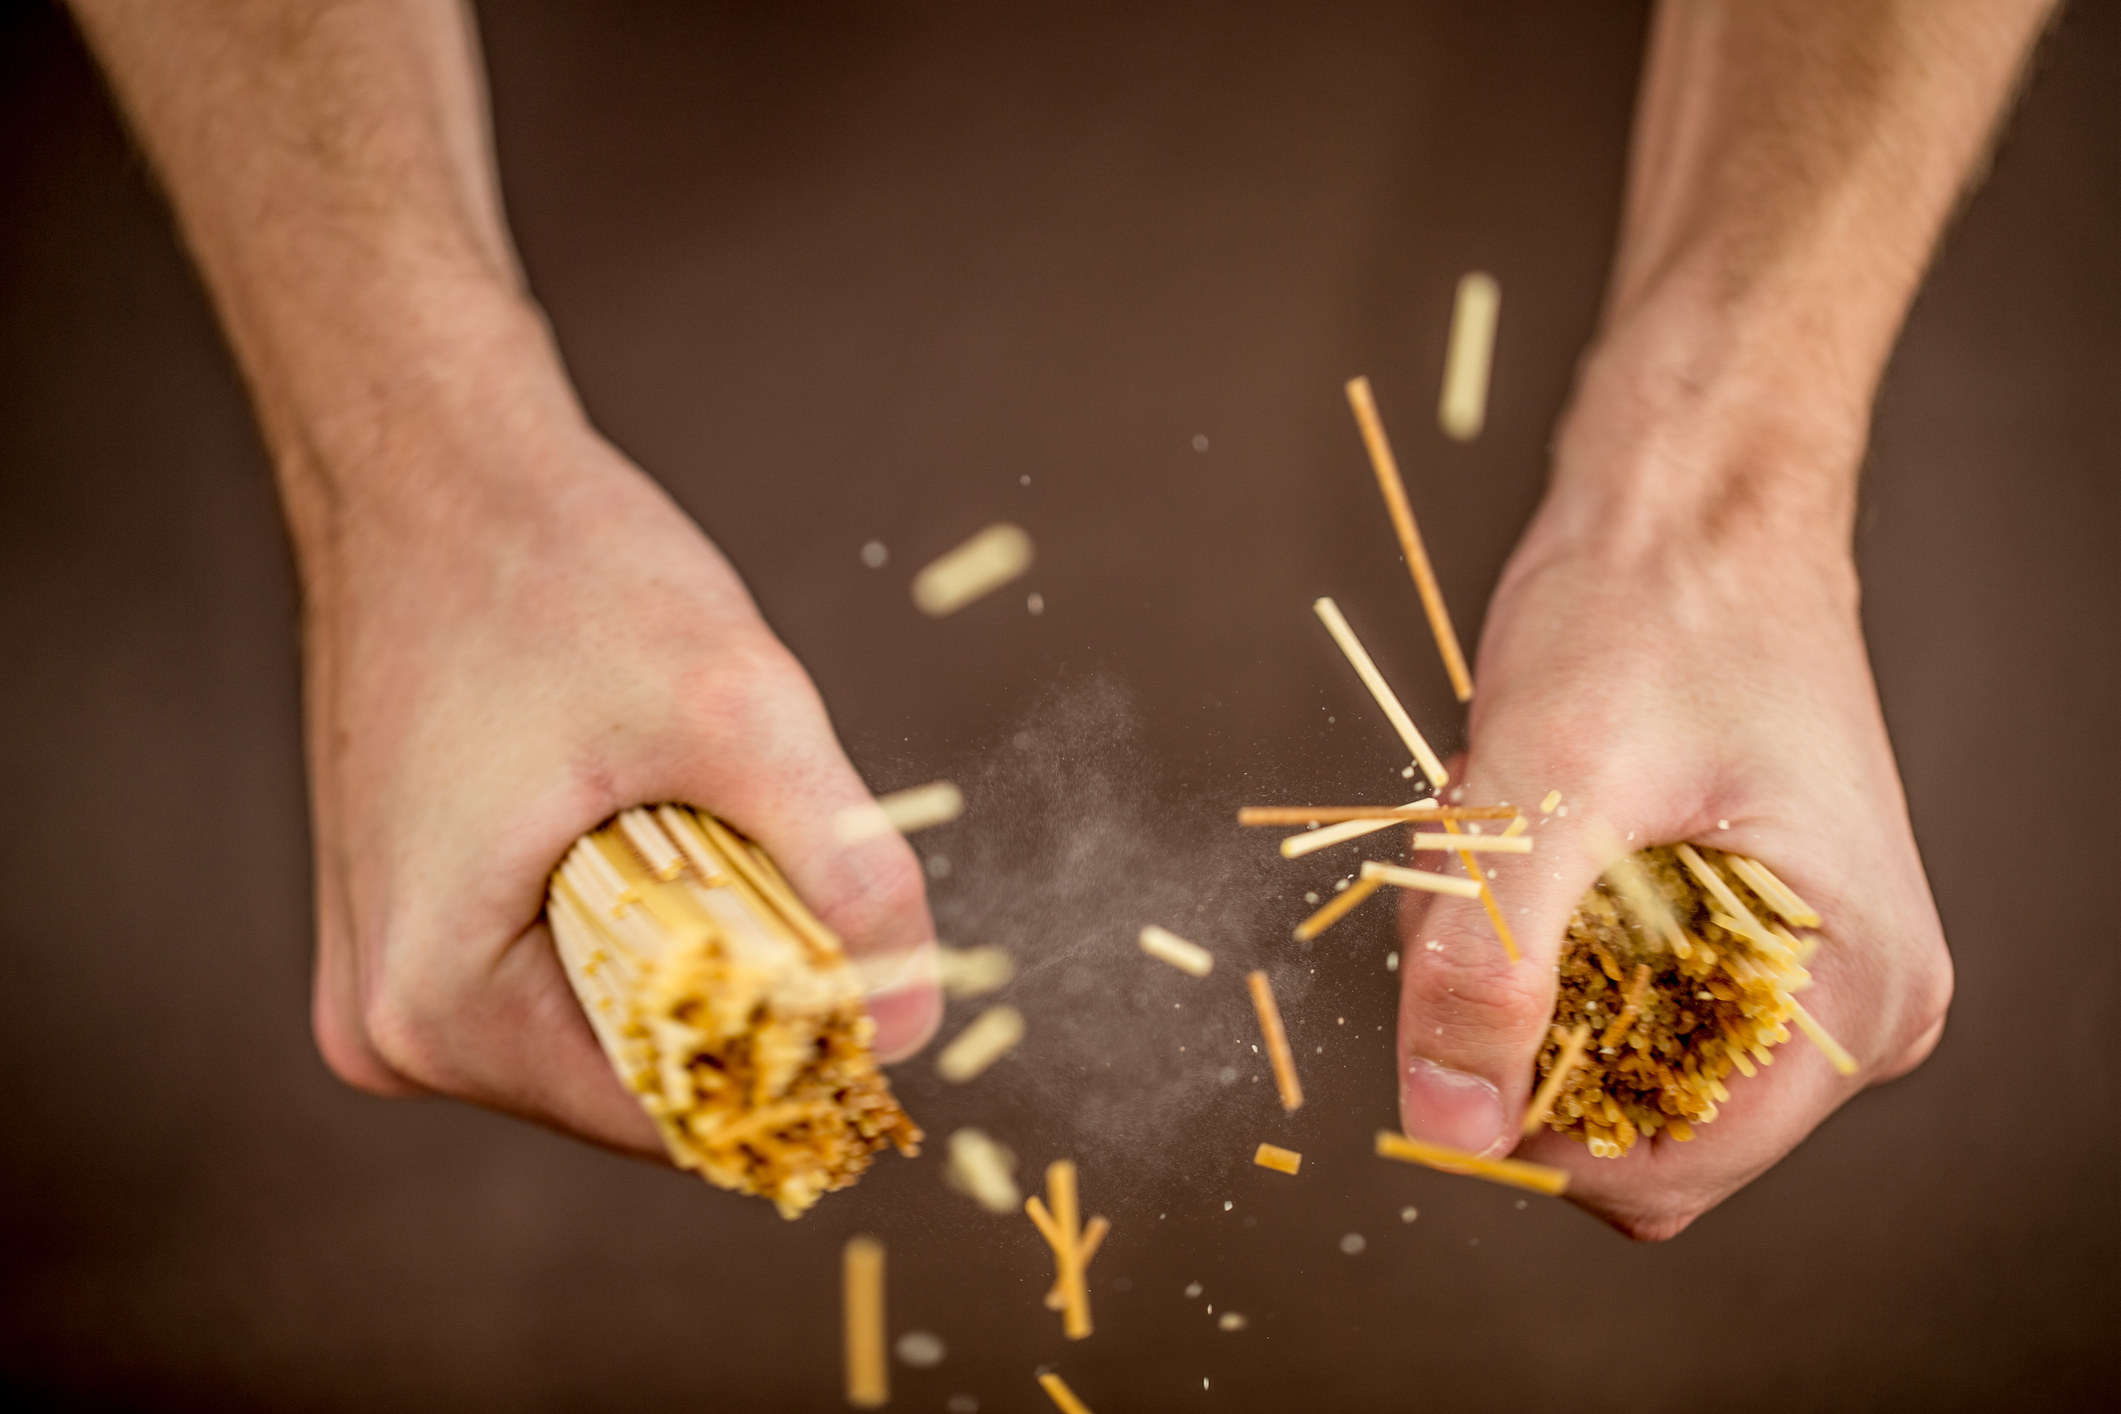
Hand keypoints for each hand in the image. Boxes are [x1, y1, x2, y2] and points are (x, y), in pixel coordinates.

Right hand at [297, 345, 940, 1154]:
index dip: (794, 1059)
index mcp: (434, 1009)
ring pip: (617, 1015)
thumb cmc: (552, 570)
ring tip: (705, 806)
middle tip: (790, 855)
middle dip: (746, 989)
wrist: (430, 470)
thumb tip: (913, 1013)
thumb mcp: (732, 711)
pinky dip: (649, 911)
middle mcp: (392, 1024)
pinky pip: (573, 962)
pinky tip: (658, 809)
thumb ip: (842, 867)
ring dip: (701, 943)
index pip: (669, 1114)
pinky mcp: (423, 921)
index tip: (875, 979)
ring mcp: (395, 974)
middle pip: (642, 1073)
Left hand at [1392, 371, 1951, 1239]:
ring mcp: (1784, 968)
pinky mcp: (1725, 928)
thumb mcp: (1552, 783)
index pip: (1669, 1171)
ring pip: (1586, 1043)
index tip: (1437, 1027)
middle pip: (1619, 1114)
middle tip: (1486, 865)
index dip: (1528, 1134)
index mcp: (1852, 996)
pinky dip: (1523, 918)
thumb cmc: (1660, 610)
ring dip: (1506, 951)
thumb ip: (1494, 961)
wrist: (1692, 508)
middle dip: (1515, 1011)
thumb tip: (1447, 1124)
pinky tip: (1521, 817)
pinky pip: (1591, 981)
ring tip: (1506, 815)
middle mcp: (1840, 1006)